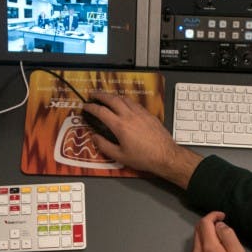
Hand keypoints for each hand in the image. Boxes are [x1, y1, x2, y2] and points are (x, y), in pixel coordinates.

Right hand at [82, 90, 202, 187]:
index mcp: (120, 126)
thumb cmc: (144, 158)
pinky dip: (126, 101)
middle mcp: (130, 116)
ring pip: (125, 99)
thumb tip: (95, 138)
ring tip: (108, 97)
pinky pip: (135, 103)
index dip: (91, 107)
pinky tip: (125, 104)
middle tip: (93, 94)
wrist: (165, 155)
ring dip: (114, 96)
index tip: (86, 106)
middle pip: (112, 99)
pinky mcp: (149, 115)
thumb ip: (104, 146)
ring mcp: (141, 114)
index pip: (101, 111)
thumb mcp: (120, 156)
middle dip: (101, 95)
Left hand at [185, 212, 250, 251]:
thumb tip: (219, 225)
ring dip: (206, 239)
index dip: (213, 216)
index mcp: (208, 248)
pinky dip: (203, 251)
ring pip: (196, 242)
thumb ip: (228, 236)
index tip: (222, 216)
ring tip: (221, 247)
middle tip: (223, 228)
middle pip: (198, 231)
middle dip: (209, 225)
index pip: (204, 223)